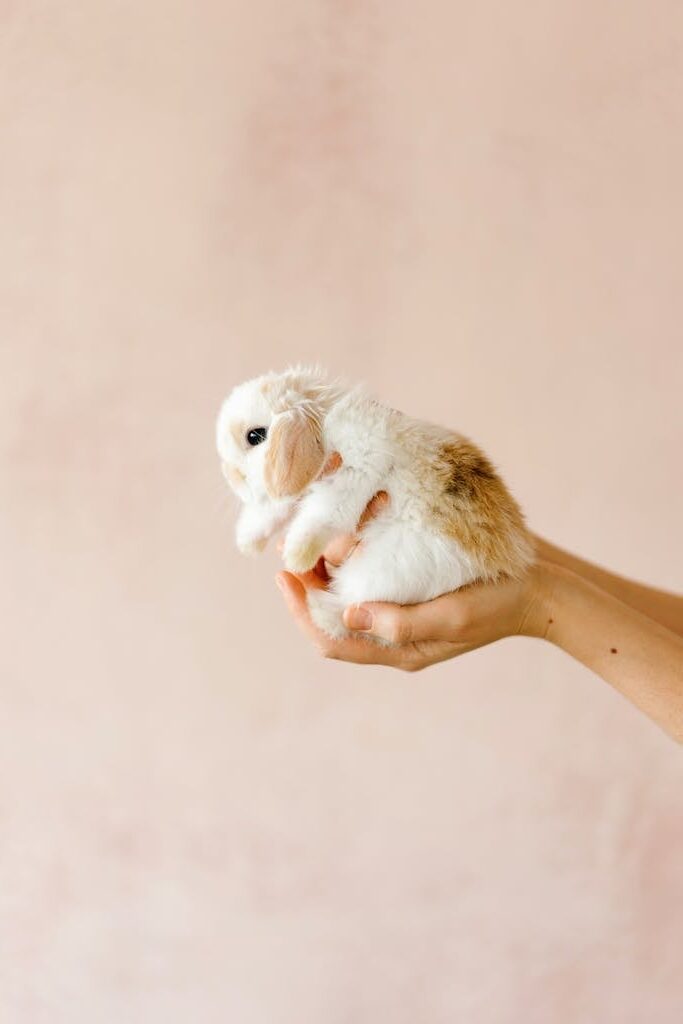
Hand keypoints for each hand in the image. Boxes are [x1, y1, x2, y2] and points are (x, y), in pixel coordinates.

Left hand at [276, 492, 547, 669]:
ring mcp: (401, 611)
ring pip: (346, 593)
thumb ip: (401, 622)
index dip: (300, 610)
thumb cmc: (496, 604)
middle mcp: (392, 634)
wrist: (537, 588)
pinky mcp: (411, 588)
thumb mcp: (452, 617)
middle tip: (290, 545)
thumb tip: (348, 614)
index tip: (284, 574)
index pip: (330, 640)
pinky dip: (352, 556)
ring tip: (313, 532)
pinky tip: (349, 529)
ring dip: (326, 567)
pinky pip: (369, 576)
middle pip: (331, 615)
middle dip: (306, 583)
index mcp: (396, 650)